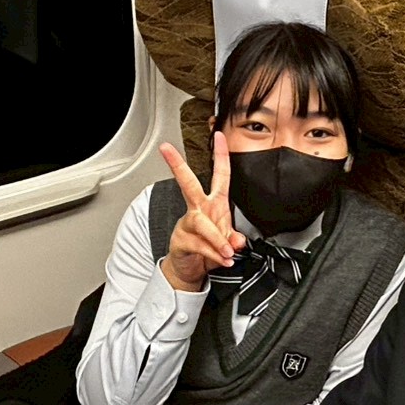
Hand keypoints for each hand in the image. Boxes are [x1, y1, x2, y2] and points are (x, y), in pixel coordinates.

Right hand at [160, 133, 246, 291]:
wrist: (192, 269)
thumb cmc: (210, 248)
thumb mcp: (228, 241)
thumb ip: (234, 239)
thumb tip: (237, 241)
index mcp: (214, 203)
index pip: (219, 174)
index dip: (220, 155)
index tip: (219, 136)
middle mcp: (200, 209)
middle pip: (188, 184)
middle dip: (178, 166)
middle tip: (167, 150)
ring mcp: (188, 223)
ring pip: (202, 223)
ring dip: (217, 239)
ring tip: (227, 252)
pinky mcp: (181, 240)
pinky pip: (200, 245)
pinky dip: (213, 254)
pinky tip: (222, 260)